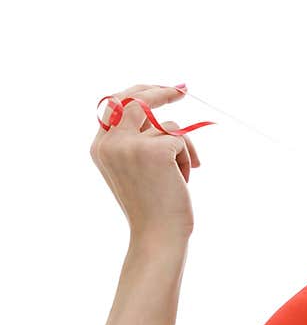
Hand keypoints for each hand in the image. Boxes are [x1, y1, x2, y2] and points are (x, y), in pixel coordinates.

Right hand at [90, 84, 201, 241]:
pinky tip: (183, 181)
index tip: (161, 88)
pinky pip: (182, 140)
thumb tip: (163, 117)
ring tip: (179, 176)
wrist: (157, 235)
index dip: (139, 92)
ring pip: (167, 126)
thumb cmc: (152, 208)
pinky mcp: (155, 150)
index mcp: (100, 147)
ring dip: (181, 148)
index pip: (115, 104)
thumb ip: (137, 142)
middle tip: (183, 89)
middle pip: (136, 98)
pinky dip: (188, 159)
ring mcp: (130, 145)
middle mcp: (109, 142)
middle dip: (161, 91)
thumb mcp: (135, 170)